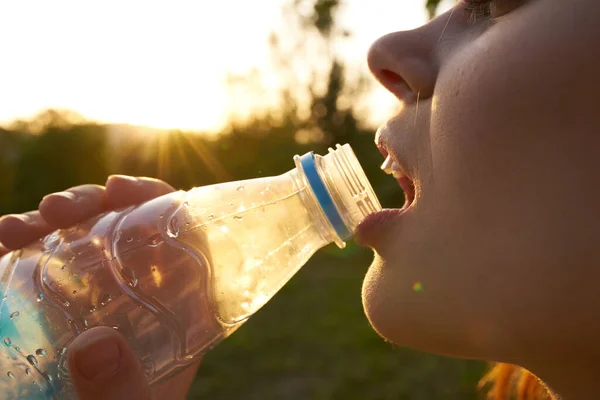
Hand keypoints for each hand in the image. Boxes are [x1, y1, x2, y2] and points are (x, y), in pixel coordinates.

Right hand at [0, 175, 200, 399]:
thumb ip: (120, 394)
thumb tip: (94, 346)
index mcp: (175, 308)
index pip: (179, 237)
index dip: (154, 200)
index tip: (120, 190)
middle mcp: (138, 295)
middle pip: (124, 229)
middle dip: (89, 206)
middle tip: (57, 208)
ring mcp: (95, 299)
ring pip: (78, 240)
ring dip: (46, 221)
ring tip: (16, 226)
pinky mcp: (57, 308)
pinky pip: (40, 265)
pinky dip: (18, 246)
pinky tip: (0, 241)